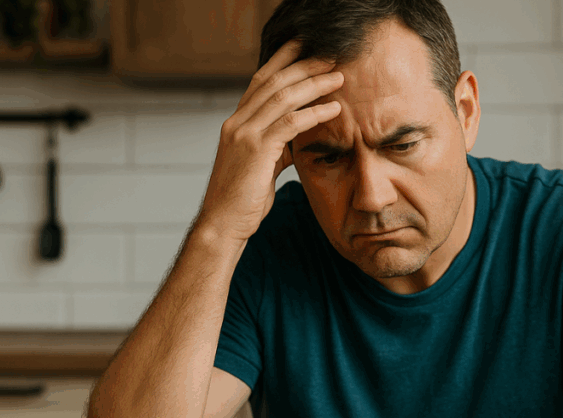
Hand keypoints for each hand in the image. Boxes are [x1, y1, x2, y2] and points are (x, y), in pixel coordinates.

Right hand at [194, 39, 344, 242]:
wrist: (223, 224)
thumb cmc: (243, 200)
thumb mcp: (262, 166)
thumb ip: (276, 147)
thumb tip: (296, 139)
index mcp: (236, 123)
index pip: (260, 80)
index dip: (283, 61)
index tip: (306, 48)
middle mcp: (237, 122)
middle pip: (273, 81)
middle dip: (304, 66)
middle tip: (330, 58)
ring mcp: (244, 134)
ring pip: (283, 97)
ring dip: (314, 85)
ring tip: (339, 78)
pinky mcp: (255, 150)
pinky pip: (290, 123)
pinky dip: (315, 114)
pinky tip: (334, 110)